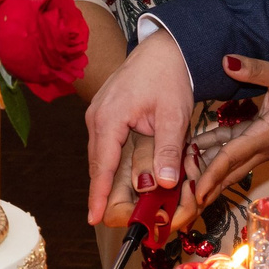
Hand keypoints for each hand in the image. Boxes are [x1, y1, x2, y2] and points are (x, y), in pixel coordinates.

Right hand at [85, 32, 193, 227]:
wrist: (165, 49)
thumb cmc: (169, 76)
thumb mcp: (174, 114)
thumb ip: (168, 149)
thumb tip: (165, 183)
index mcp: (110, 117)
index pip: (103, 165)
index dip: (99, 194)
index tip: (94, 218)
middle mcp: (97, 117)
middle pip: (98, 164)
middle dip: (103, 191)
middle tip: (108, 219)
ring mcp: (98, 114)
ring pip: (102, 155)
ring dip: (109, 178)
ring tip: (114, 205)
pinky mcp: (105, 113)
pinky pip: (105, 144)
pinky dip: (113, 162)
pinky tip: (121, 177)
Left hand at [188, 55, 268, 205]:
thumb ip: (255, 69)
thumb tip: (226, 61)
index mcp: (266, 136)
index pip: (231, 158)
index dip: (210, 173)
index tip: (192, 190)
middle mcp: (263, 147)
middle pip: (227, 171)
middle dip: (204, 184)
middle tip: (178, 194)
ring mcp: (262, 146)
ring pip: (230, 163)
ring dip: (206, 169)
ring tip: (179, 173)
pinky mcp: (261, 139)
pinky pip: (234, 150)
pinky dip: (215, 152)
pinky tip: (195, 148)